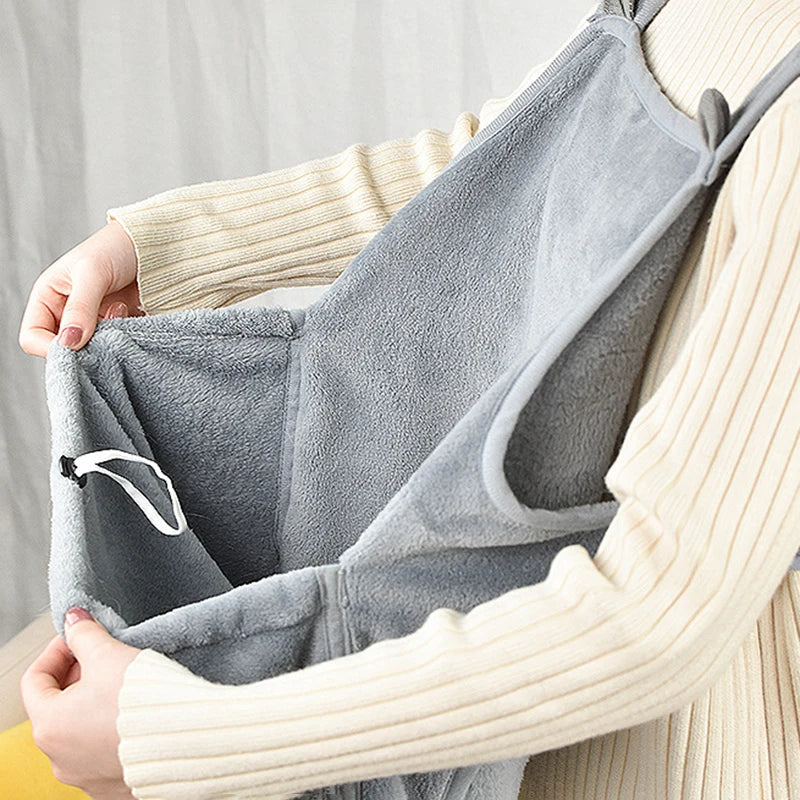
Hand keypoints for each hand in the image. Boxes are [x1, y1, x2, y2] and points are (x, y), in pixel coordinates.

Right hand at [19, 220, 142, 357]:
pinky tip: (130, 311)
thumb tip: (69, 343)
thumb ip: (80, 308)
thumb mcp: (92, 273)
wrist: (152, 247)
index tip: (76, 344)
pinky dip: (124, 337)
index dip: (50, 347)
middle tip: (105, 327)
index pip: (32, 337)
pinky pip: (116, 346)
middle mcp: (67, 315)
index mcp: (48, 299)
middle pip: (64, 350)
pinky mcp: (117, 329)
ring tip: (120, 308)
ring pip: (92, 351)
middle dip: (85, 345)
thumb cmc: (115, 249)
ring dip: (108, 338)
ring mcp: (93, 324)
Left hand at [21, 607, 140, 799]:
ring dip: (93, 704)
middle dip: (77, 676)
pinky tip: (132, 714)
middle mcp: (59, 757)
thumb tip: (75, 621)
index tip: (78, 638)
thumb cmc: (145, 701)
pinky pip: (101, 752)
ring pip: (78, 730)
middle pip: (56, 705)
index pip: (35, 679)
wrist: (186, 738)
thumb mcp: (109, 654)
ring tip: (122, 685)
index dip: (57, 650)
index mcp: (50, 724)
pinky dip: (109, 731)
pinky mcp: (109, 785)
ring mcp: (83, 775)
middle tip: (102, 657)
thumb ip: (85, 634)